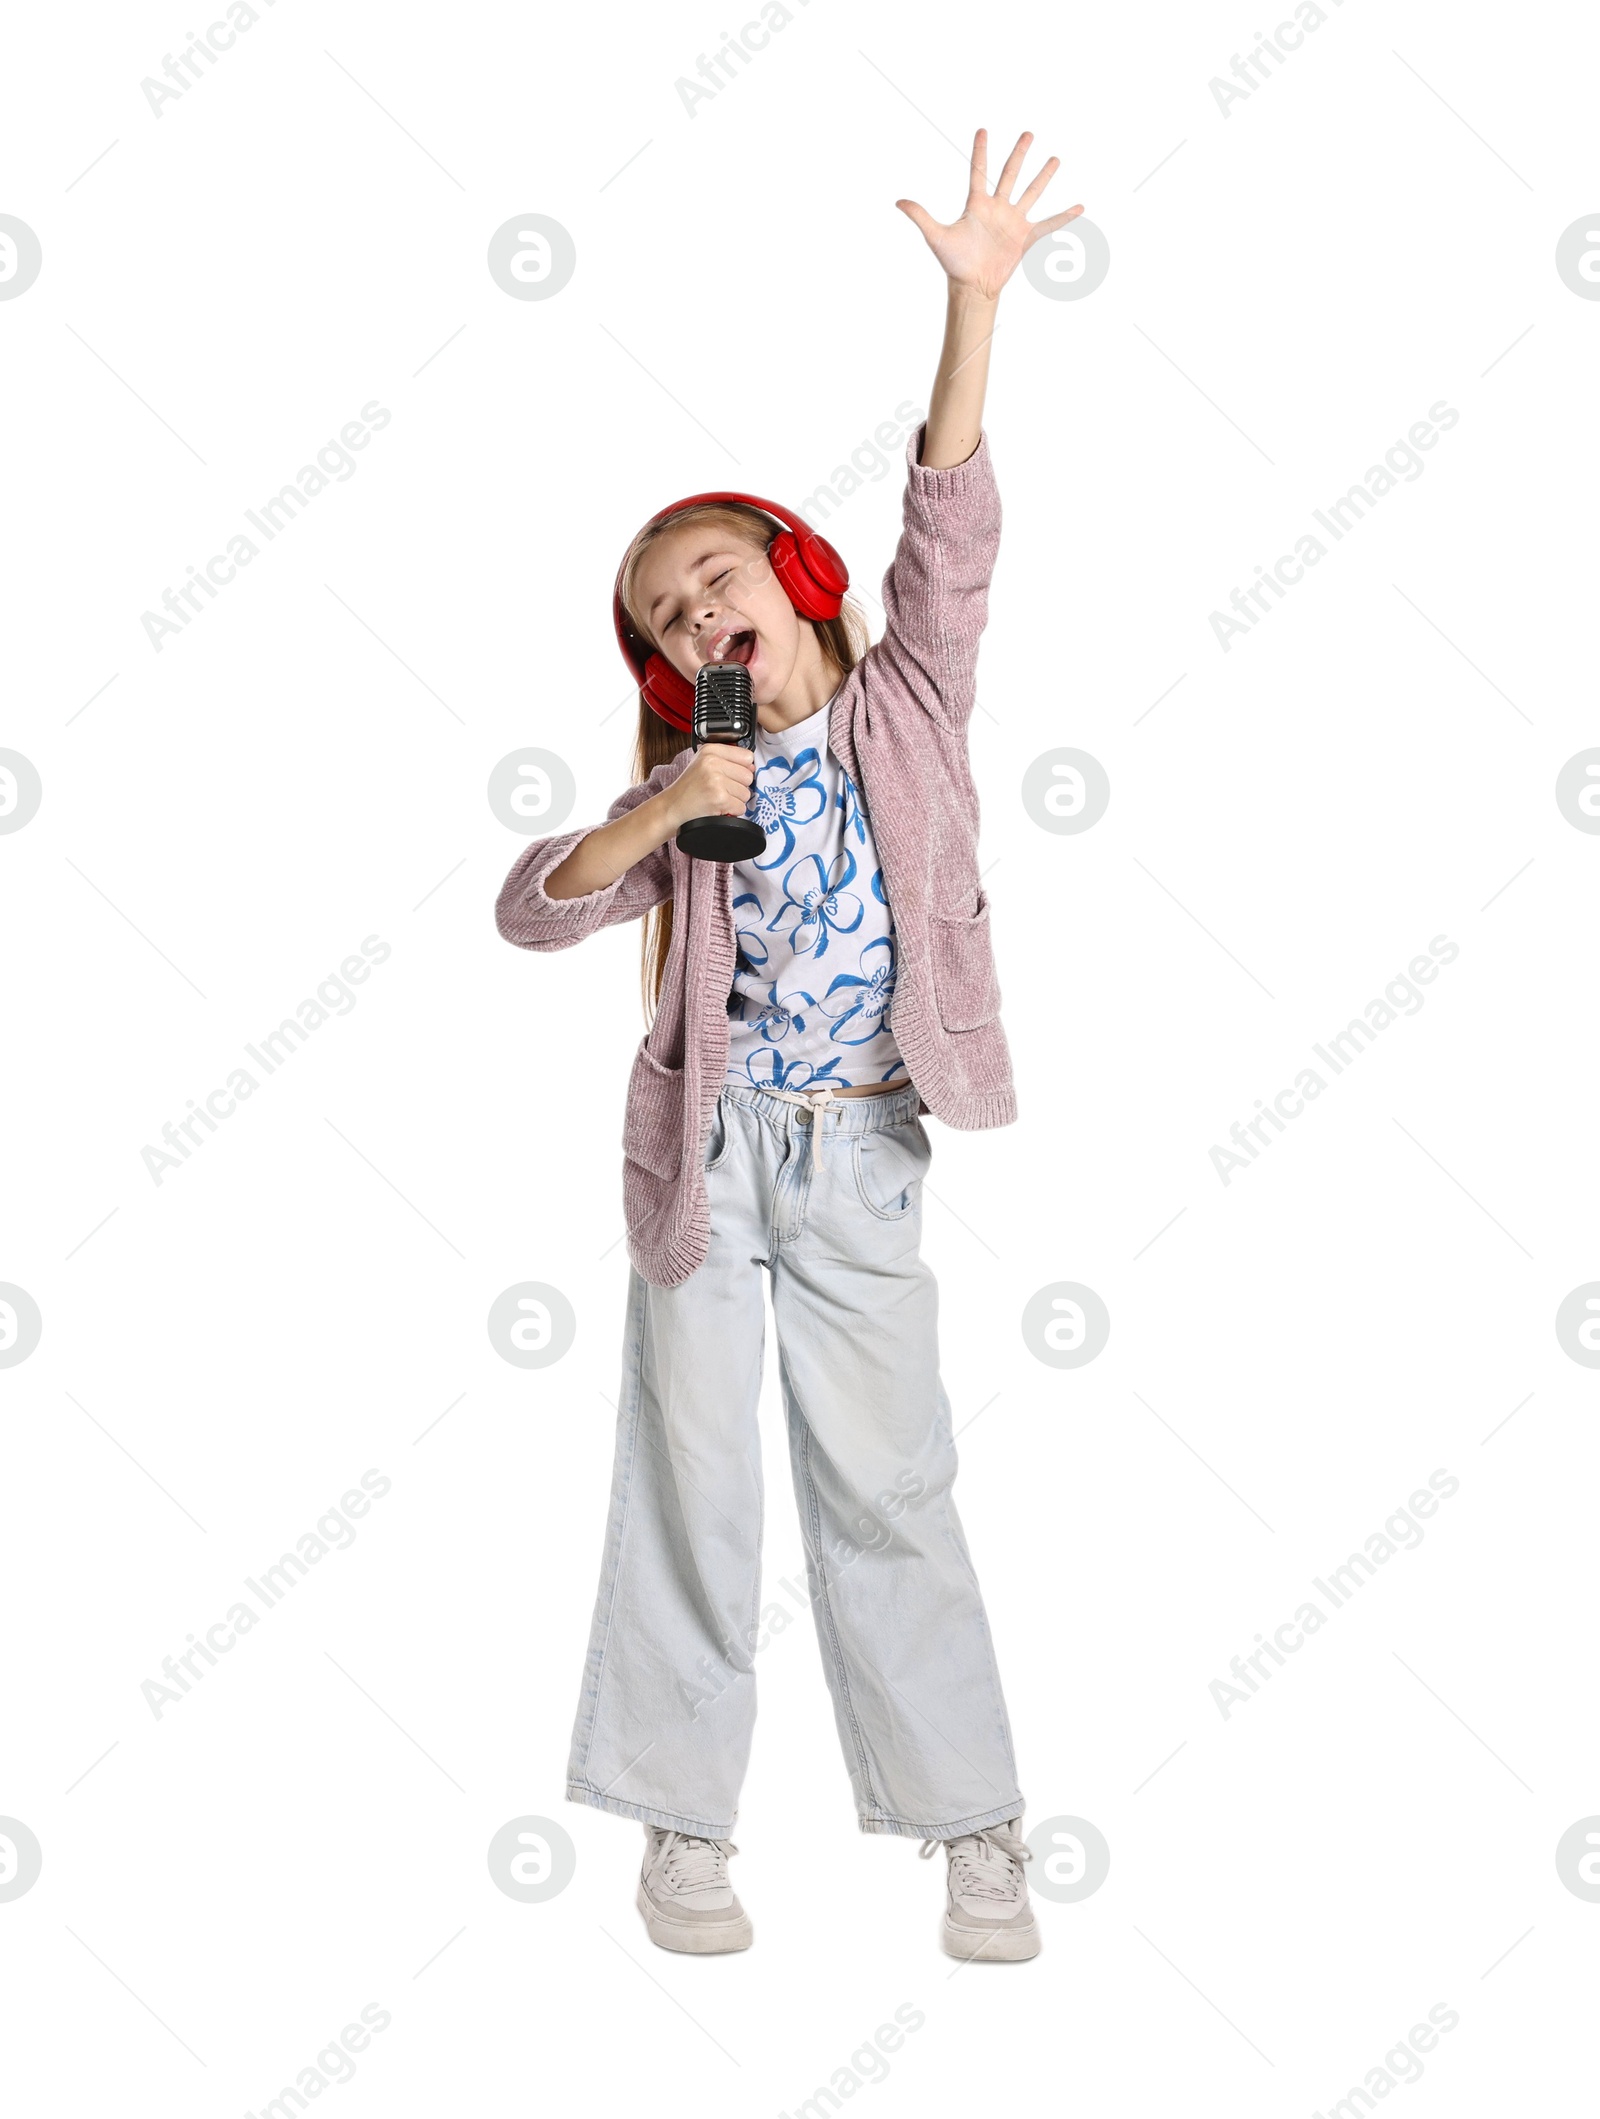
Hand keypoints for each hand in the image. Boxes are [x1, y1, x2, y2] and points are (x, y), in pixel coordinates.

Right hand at [662, 743, 755, 832]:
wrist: (671, 807)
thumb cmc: (688, 788)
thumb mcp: (702, 764)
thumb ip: (726, 760)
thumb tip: (752, 766)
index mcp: (710, 751)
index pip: (747, 756)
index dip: (742, 769)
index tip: (731, 775)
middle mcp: (712, 763)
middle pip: (748, 776)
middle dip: (738, 787)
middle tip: (721, 790)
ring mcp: (716, 780)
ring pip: (746, 793)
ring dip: (735, 800)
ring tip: (717, 798)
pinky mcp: (719, 798)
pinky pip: (741, 807)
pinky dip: (732, 811)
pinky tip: (718, 807)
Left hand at [897, 129, 1082, 301]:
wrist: (972, 286)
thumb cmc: (953, 263)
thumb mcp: (936, 236)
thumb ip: (920, 216)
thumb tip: (897, 201)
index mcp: (977, 204)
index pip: (979, 171)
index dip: (980, 151)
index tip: (982, 130)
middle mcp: (997, 208)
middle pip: (1010, 174)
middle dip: (1019, 154)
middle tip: (1028, 133)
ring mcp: (1013, 221)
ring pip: (1031, 192)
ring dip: (1043, 176)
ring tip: (1055, 159)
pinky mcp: (1025, 237)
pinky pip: (1048, 224)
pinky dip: (1064, 217)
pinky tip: (1079, 207)